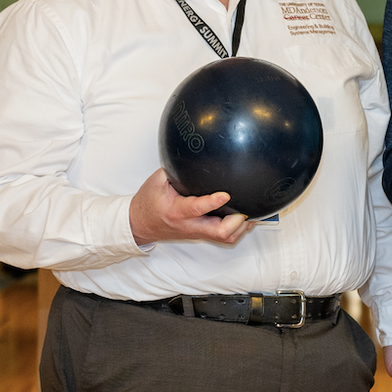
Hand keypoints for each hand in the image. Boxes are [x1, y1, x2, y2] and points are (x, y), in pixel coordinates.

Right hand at [127, 169, 248, 246]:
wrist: (139, 225)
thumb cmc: (148, 202)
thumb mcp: (156, 180)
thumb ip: (176, 168)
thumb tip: (194, 153)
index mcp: (176, 211)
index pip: (196, 209)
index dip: (213, 202)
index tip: (226, 194)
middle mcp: (189, 225)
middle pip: (219, 233)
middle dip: (237, 222)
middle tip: (246, 208)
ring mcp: (196, 233)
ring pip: (225, 238)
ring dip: (241, 227)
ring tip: (251, 213)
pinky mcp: (201, 235)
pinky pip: (223, 238)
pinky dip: (237, 229)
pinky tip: (244, 218)